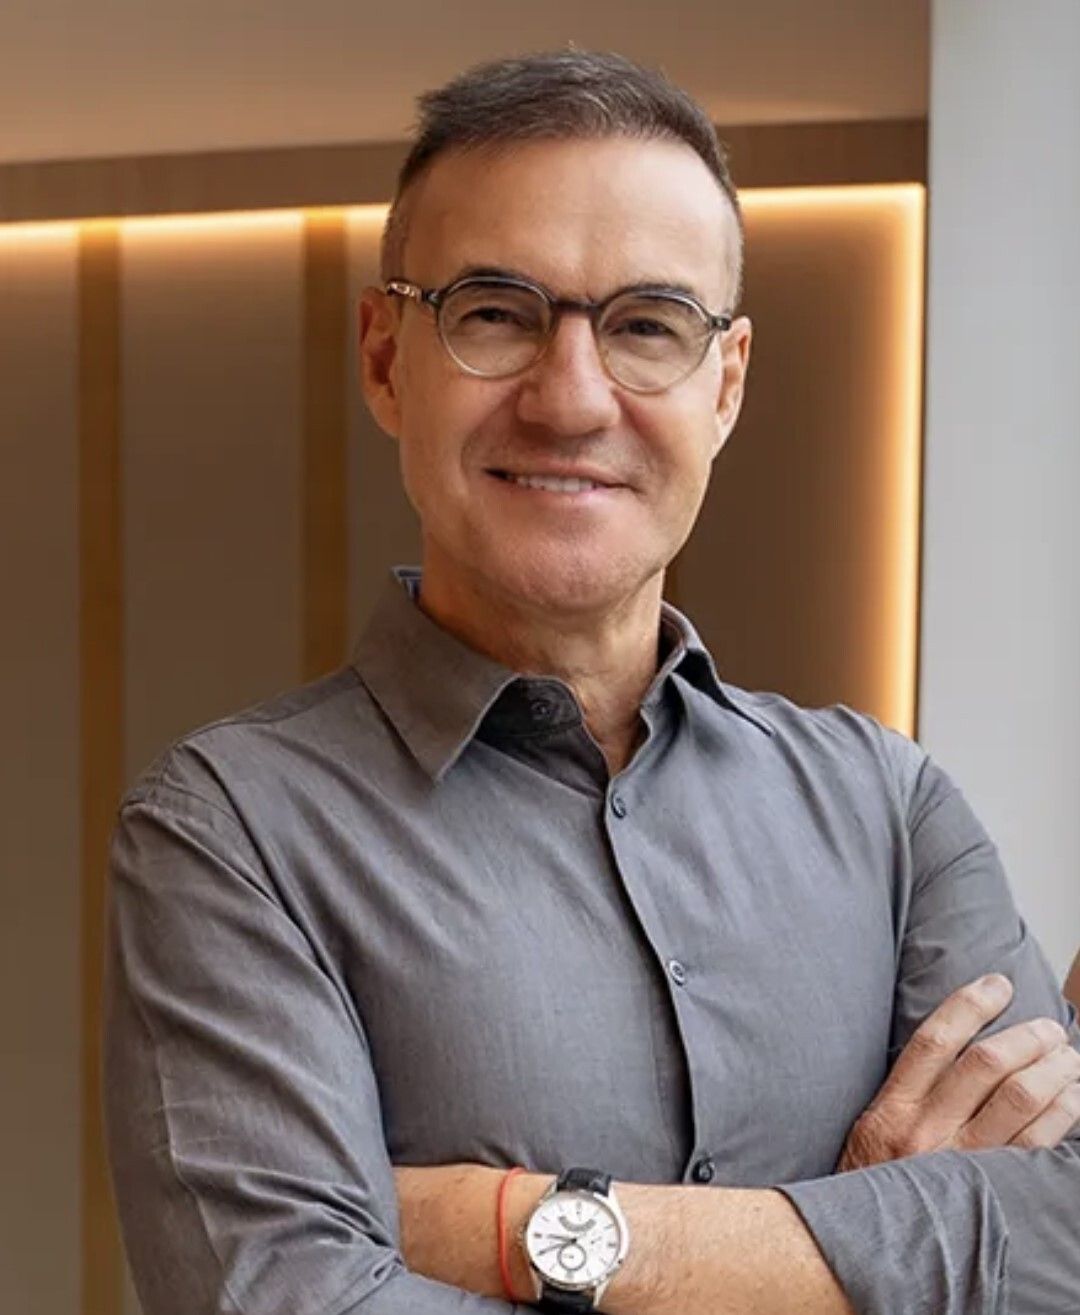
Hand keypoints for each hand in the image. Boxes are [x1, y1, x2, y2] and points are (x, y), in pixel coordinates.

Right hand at [839, 974, 1079, 1170]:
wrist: (863, 1251)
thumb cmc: (872, 1183)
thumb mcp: (873, 1129)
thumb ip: (909, 1092)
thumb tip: (956, 1046)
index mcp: (892, 1110)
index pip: (935, 1041)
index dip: (970, 1005)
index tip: (998, 983)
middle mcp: (926, 1133)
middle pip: (985, 1065)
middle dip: (1026, 1038)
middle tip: (1050, 1028)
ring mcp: (961, 1165)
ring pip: (1018, 1100)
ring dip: (1053, 1070)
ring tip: (1069, 1056)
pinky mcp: (991, 1193)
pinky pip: (1036, 1146)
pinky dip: (1061, 1114)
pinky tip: (1072, 1098)